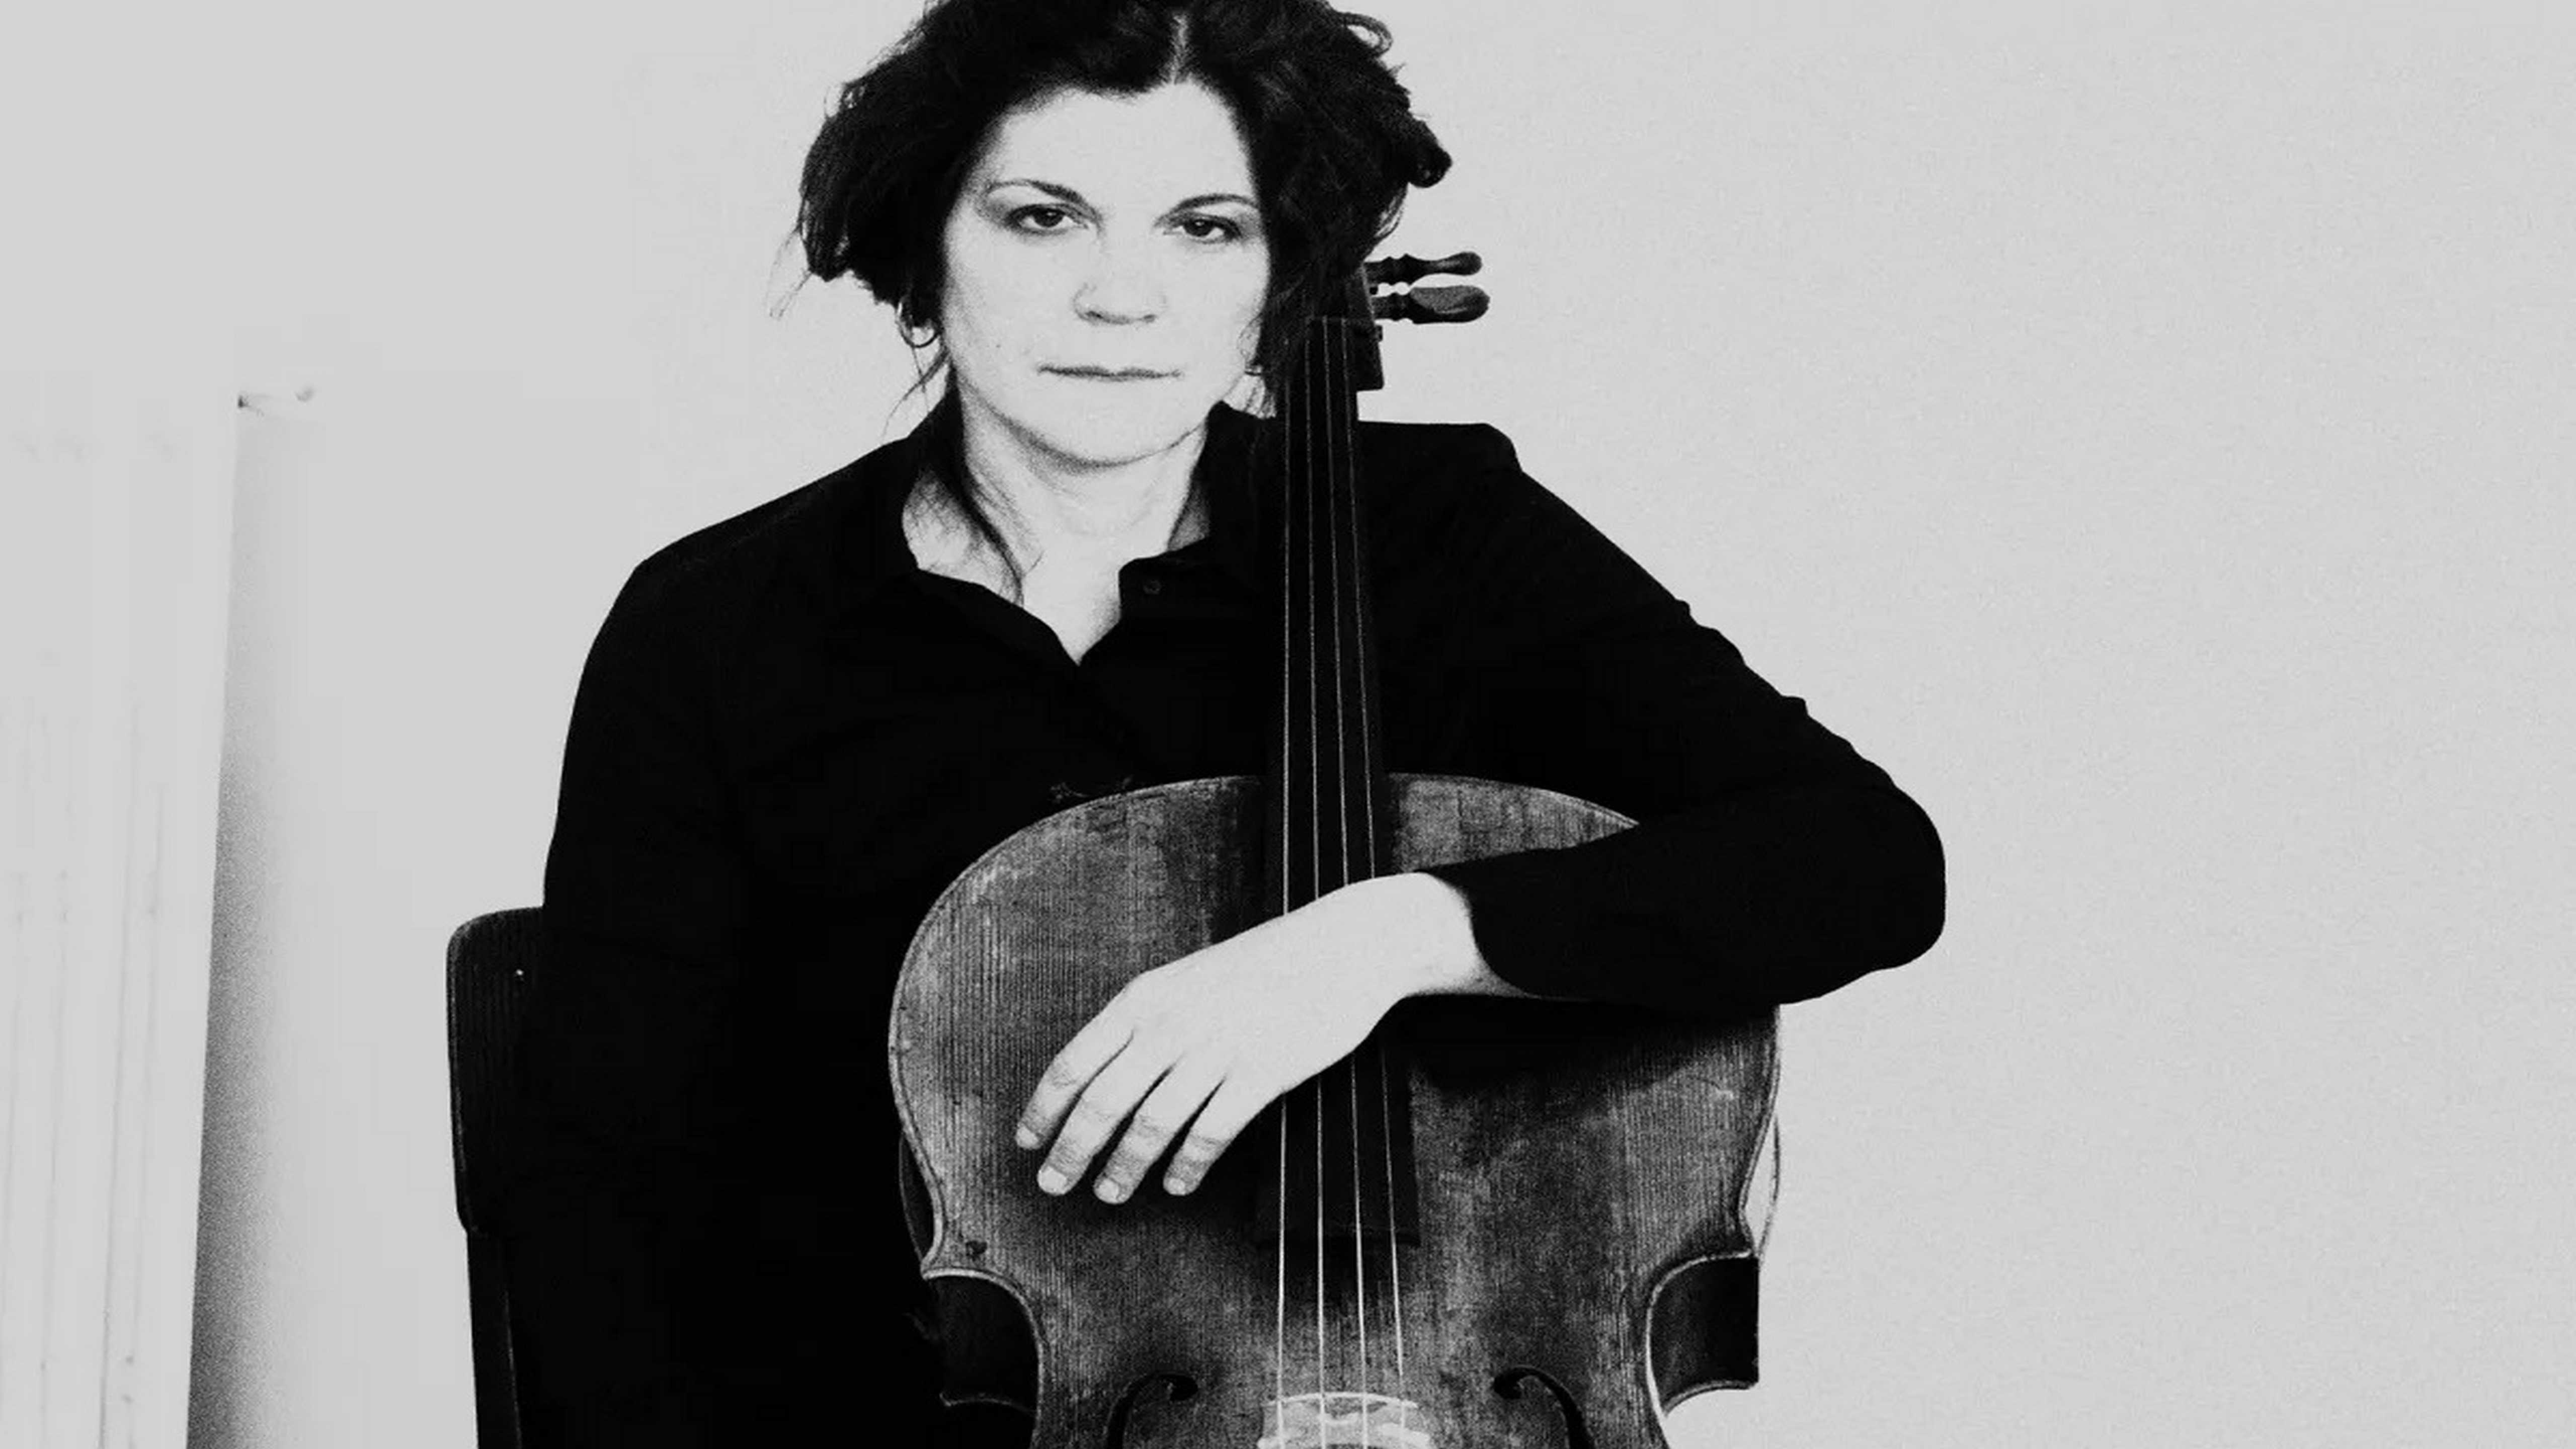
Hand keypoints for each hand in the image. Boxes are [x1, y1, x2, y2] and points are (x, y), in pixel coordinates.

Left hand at [1013, 873, 1498, 1203]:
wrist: (1342, 947)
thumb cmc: (1262, 965)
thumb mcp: (1188, 979)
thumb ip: (1145, 1020)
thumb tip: (1101, 1075)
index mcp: (1145, 997)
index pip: (1073, 1062)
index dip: (1044, 1110)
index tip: (1027, 1144)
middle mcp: (1171, 1023)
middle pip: (1102, 1103)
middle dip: (1071, 1151)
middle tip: (1053, 1185)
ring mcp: (1217, 1049)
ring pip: (1151, 1125)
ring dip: (1123, 1168)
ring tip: (1109, 1193)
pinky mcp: (1262, 1073)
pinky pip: (1211, 1133)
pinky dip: (1187, 1165)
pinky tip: (1177, 1184)